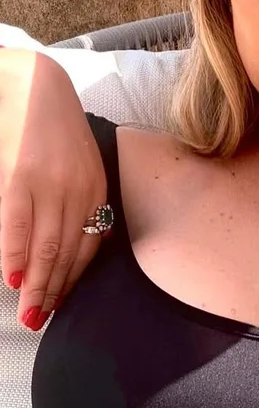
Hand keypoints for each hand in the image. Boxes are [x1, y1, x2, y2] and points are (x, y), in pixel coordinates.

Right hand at [0, 49, 106, 329]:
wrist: (38, 87)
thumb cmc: (60, 130)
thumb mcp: (84, 163)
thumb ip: (85, 199)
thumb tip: (78, 241)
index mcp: (97, 187)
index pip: (90, 244)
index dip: (75, 278)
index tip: (62, 301)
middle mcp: (79, 190)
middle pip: (69, 252)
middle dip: (55, 290)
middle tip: (41, 320)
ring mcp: (50, 185)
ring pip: (46, 247)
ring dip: (37, 285)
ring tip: (28, 313)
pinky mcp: (21, 178)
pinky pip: (18, 227)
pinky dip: (15, 256)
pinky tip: (11, 278)